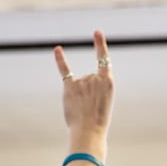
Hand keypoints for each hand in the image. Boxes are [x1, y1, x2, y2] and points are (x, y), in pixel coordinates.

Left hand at [55, 30, 113, 165]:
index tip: (96, 33)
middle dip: (87, 94)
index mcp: (109, 82)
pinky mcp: (70, 87)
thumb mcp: (103, 103)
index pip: (104, 60)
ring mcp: (83, 81)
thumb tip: (74, 81)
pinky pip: (65, 71)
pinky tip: (57, 49)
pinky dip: (60, 60)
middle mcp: (96, 78)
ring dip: (78, 97)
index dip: (100, 45)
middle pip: (89, 79)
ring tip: (82, 111)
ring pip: (78, 84)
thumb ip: (93, 90)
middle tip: (90, 110)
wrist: (89, 132)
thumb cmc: (97, 122)